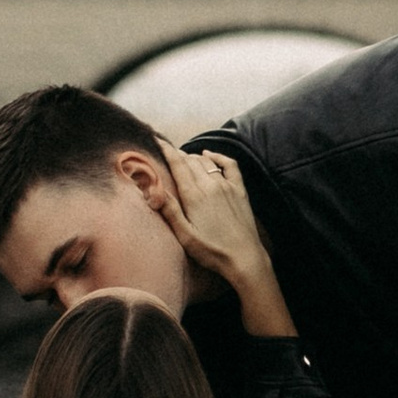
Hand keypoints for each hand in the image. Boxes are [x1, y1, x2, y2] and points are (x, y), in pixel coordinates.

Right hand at [144, 149, 296, 335]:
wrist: (244, 258)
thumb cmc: (212, 251)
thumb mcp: (185, 236)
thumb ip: (170, 211)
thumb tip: (153, 190)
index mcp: (194, 196)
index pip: (178, 165)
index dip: (167, 150)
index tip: (157, 140)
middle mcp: (210, 185)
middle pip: (191, 161)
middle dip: (178, 154)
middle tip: (167, 152)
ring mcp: (227, 186)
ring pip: (206, 162)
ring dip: (193, 157)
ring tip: (184, 157)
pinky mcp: (239, 190)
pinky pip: (230, 165)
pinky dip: (218, 156)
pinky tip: (210, 155)